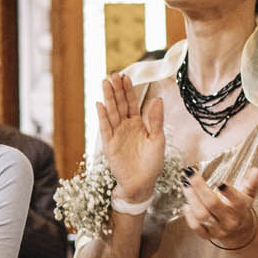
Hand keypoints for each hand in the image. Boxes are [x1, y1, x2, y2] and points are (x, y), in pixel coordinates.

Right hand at [95, 73, 165, 204]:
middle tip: (113, 74)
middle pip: (120, 104)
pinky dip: (102, 116)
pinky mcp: (109, 144)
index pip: (132, 103)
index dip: (128, 90)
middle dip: (116, 89)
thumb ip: (156, 120)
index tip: (125, 77)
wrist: (142, 184)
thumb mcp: (158, 139)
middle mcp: (125, 126)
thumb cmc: (152, 163)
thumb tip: (158, 99)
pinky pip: (105, 128)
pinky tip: (100, 104)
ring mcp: (116, 134)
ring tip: (105, 83)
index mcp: (138, 124)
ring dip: (108, 98)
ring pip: (112, 112)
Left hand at [181, 165, 257, 247]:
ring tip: (185, 185)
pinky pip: (196, 227)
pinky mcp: (207, 235)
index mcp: (241, 209)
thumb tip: (255, 170)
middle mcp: (229, 220)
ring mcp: (218, 229)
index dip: (229, 192)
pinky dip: (188, 215)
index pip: (237, 201)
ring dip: (191, 199)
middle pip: (212, 204)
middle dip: (199, 187)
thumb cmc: (241, 208)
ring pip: (202, 215)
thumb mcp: (248, 195)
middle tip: (190, 174)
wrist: (239, 232)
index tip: (220, 182)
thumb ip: (251, 183)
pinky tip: (186, 203)